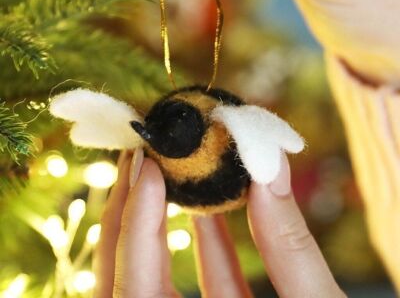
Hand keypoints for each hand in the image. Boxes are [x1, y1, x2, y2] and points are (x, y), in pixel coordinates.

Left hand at [93, 150, 343, 296]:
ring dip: (157, 226)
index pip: (136, 292)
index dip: (137, 223)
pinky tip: (210, 208)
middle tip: (138, 158)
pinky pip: (202, 288)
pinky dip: (203, 246)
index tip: (145, 165)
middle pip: (127, 283)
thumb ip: (290, 244)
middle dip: (128, 216)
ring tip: (161, 170)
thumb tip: (270, 164)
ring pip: (155, 283)